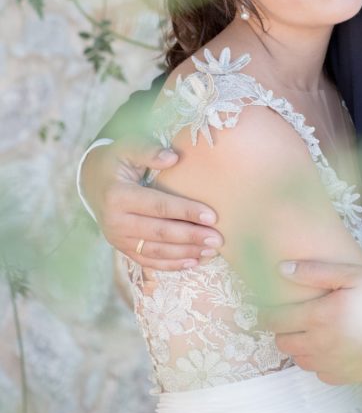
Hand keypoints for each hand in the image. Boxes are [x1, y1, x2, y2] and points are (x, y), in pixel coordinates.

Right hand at [81, 136, 222, 269]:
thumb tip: (173, 158)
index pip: (159, 206)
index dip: (186, 211)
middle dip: (191, 237)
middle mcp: (116, 222)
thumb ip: (149, 151)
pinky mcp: (122, 248)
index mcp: (118, 196)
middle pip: (159, 233)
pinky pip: (148, 260)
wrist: (93, 180)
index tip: (212, 216)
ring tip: (211, 251)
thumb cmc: (117, 160)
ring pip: (155, 251)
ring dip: (185, 253)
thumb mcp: (128, 148)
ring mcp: (118, 239)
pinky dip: (171, 264)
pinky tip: (192, 262)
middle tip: (217, 239)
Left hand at [262, 260, 361, 384]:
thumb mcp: (352, 274)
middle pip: (284, 342)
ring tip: (306, 330)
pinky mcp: (344, 376)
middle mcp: (321, 343)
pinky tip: (325, 346)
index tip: (262, 309)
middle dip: (280, 330)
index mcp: (321, 316)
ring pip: (298, 359)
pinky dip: (315, 360)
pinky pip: (317, 372)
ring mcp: (332, 363)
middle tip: (287, 317)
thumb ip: (315, 271)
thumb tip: (282, 269)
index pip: (278, 320)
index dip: (265, 314)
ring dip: (296, 346)